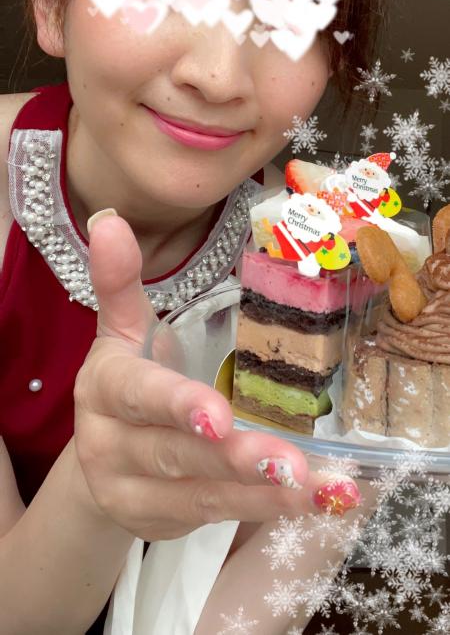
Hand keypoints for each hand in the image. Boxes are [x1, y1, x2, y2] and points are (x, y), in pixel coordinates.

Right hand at [73, 213, 310, 541]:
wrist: (100, 460)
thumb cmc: (127, 384)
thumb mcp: (122, 334)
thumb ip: (121, 284)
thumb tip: (111, 220)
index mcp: (106, 389)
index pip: (137, 396)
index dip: (175, 405)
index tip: (217, 415)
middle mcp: (111, 445)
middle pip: (173, 453)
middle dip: (231, 458)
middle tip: (287, 460)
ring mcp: (132, 492)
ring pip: (200, 494)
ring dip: (260, 492)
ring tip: (316, 485)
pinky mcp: (160, 523)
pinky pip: (215, 517)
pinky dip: (265, 510)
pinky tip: (312, 500)